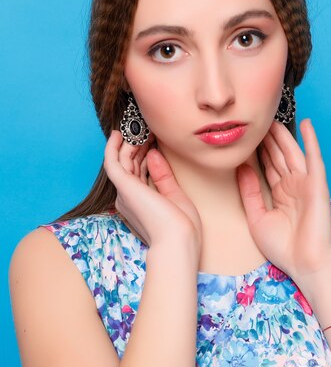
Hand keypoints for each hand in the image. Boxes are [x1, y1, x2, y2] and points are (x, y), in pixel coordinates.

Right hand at [104, 131, 201, 250]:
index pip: (139, 172)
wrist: (178, 242)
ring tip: (138, 125)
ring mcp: (125, 192)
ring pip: (122, 160)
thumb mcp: (174, 195)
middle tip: (146, 127)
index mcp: (139, 203)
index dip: (145, 154)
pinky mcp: (124, 187)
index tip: (153, 139)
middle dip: (138, 145)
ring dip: (130, 142)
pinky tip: (119, 134)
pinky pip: (113, 162)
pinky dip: (113, 147)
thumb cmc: (181, 226)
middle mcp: (128, 198)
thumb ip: (162, 175)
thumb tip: (152, 153)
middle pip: (130, 164)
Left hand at [236, 119, 330, 287]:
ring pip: (291, 153)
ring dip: (283, 135)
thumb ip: (249, 193)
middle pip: (277, 155)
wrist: (306, 264)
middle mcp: (293, 186)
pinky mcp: (317, 185)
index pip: (266, 166)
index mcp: (280, 194)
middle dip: (267, 138)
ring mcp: (306, 184)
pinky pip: (314, 158)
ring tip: (272, 117)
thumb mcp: (257, 218)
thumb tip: (241, 168)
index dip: (257, 150)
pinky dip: (311, 141)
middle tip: (256, 119)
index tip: (245, 135)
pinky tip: (307, 124)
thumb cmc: (284, 248)